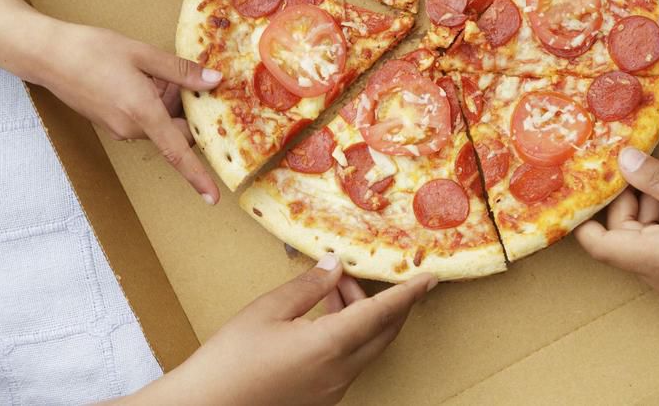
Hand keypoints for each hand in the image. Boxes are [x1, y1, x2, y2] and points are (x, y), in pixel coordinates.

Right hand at [32, 21, 222, 202]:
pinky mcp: (109, 123)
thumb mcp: (142, 54)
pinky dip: (153, 103)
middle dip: (189, 113)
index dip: (198, 175)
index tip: (214, 197)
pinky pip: (143, 120)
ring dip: (169, 104)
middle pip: (175, 133)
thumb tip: (214, 81)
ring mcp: (118, 128)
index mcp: (142, 114)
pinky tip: (145, 77)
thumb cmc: (92, 50)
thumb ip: (181, 71)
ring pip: (159, 124)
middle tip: (195, 81)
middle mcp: (130, 129)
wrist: (46, 55)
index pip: (177, 152)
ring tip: (159, 72)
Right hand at [133, 255, 435, 405]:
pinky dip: (347, 336)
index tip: (429, 278)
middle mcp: (340, 372)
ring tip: (331, 289)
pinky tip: (320, 319)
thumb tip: (336, 265)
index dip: (408, 294)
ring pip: (365, 347)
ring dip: (360, 317)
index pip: (383, 313)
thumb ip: (308, 286)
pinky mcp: (320, 399)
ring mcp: (332, 390)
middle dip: (384, 301)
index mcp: (330, 345)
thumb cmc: (228, 359)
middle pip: (383, 333)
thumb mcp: (267, 311)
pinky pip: (348, 362)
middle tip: (358, 274)